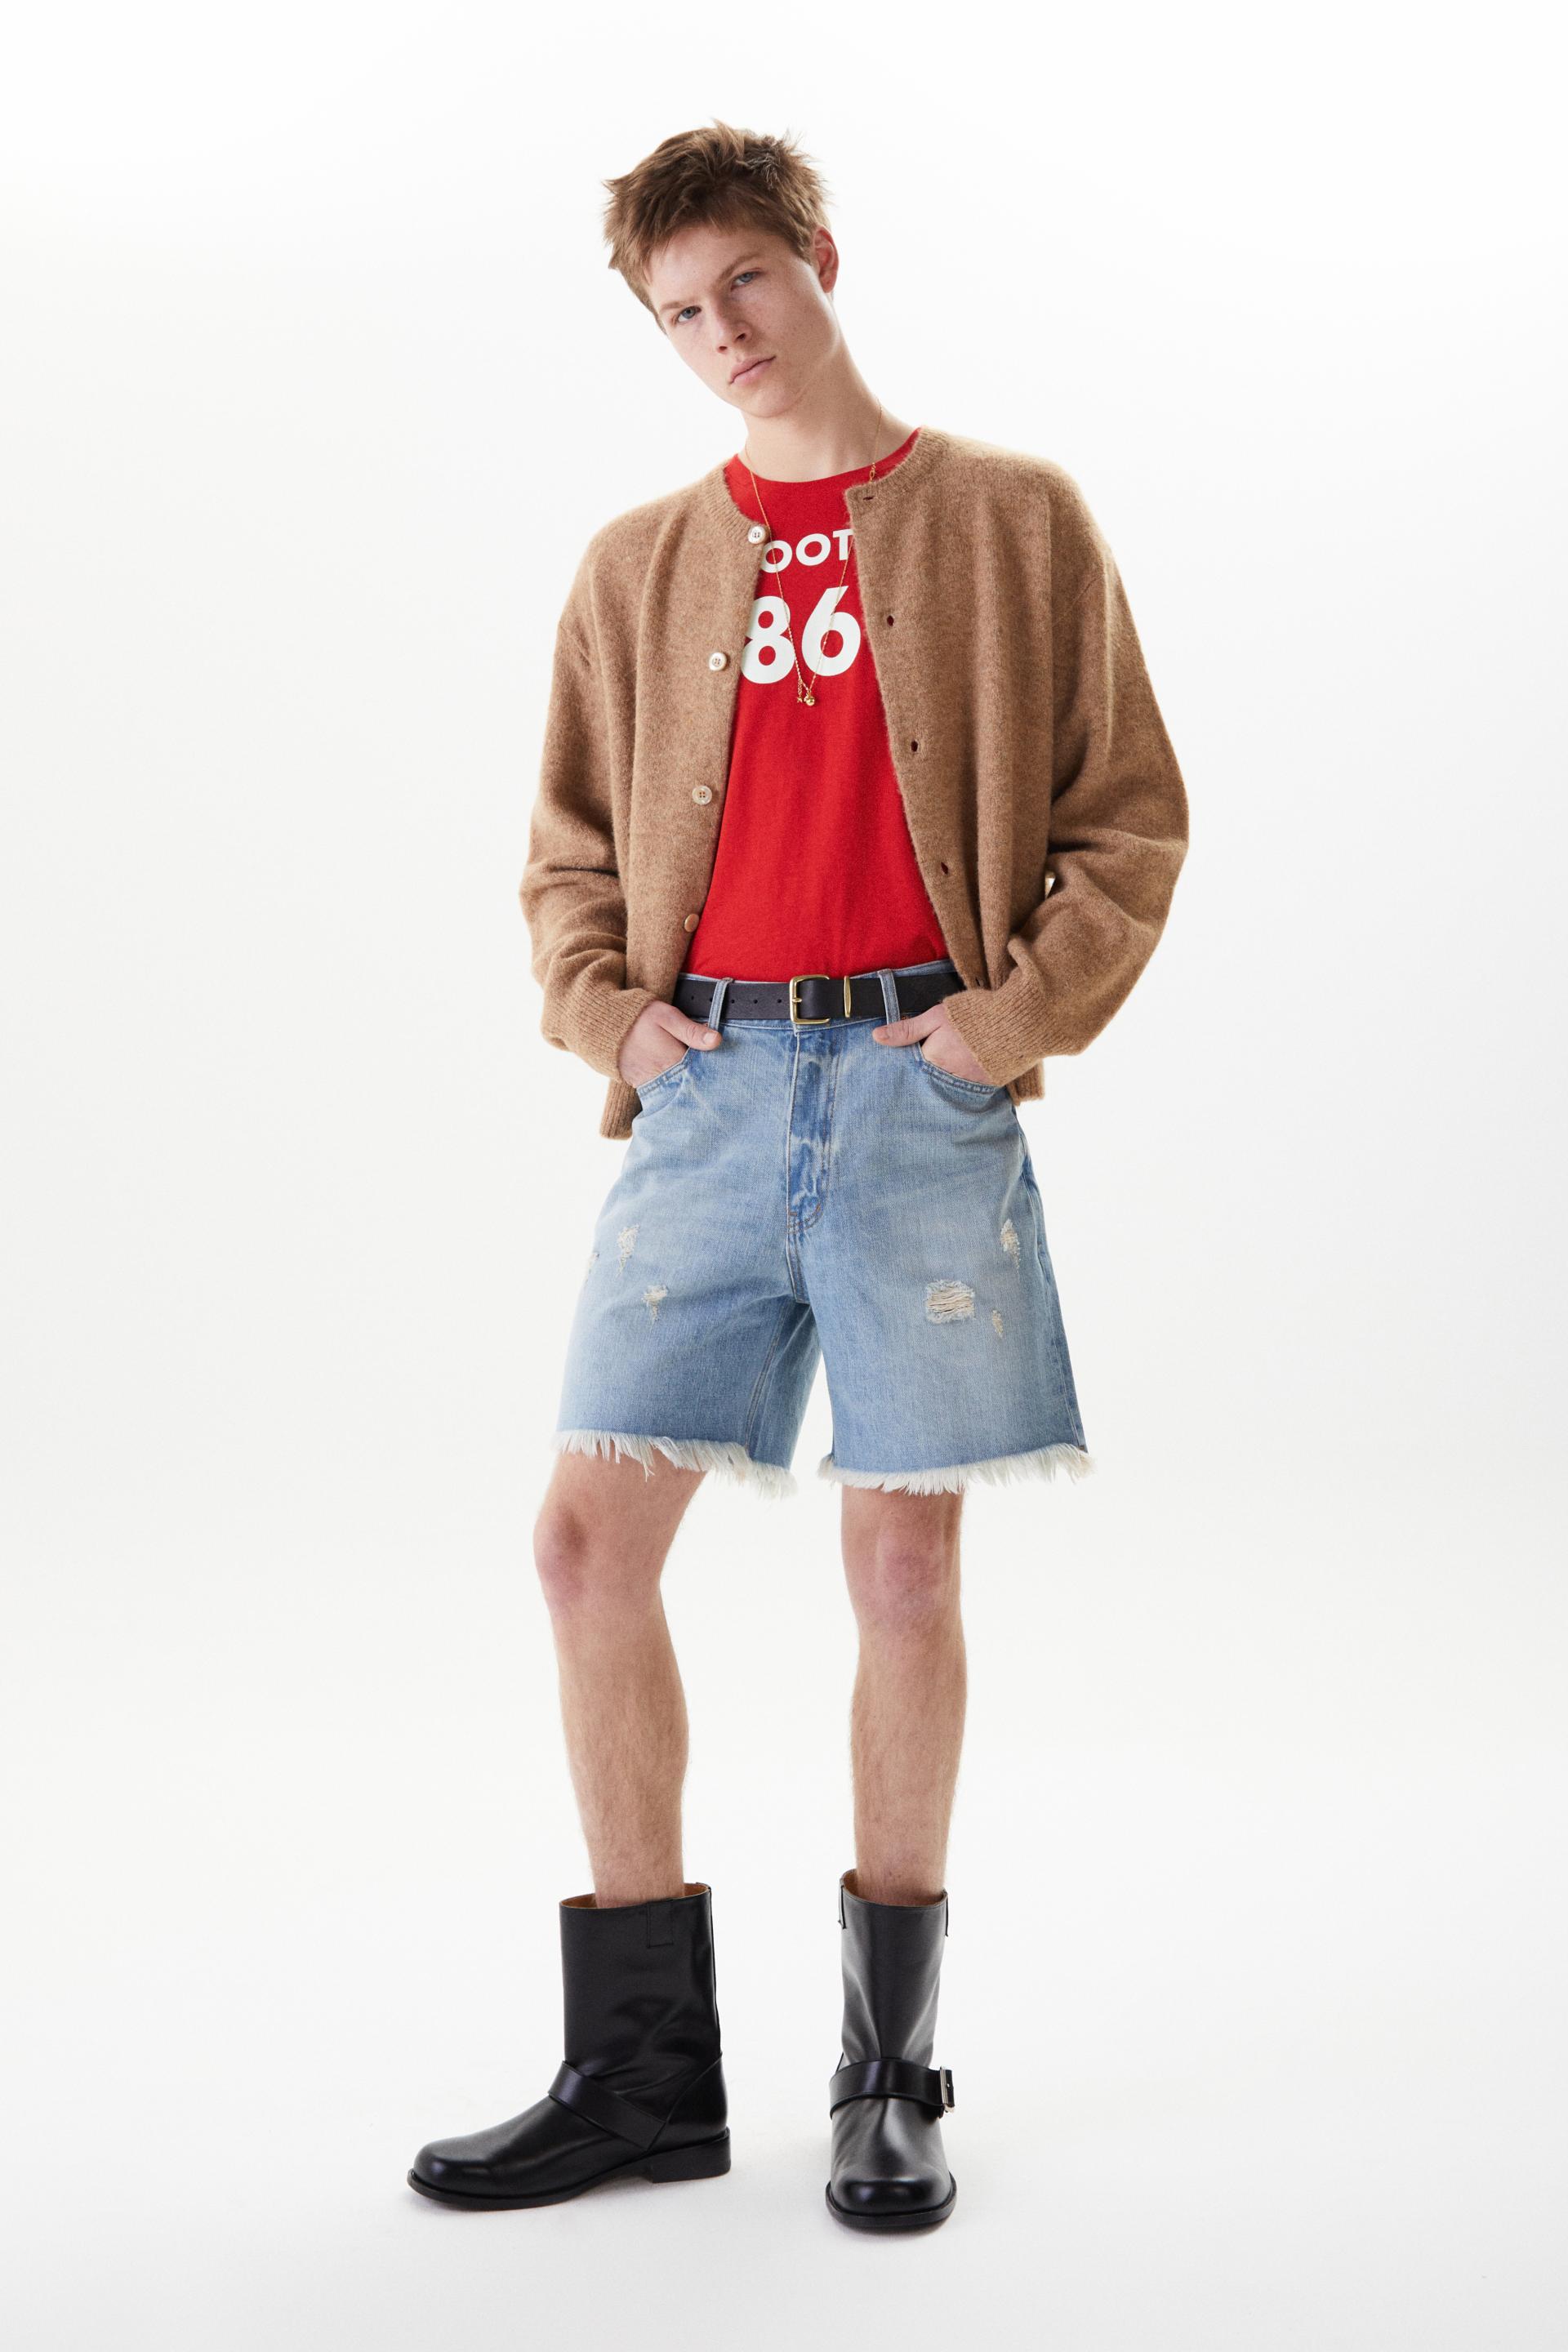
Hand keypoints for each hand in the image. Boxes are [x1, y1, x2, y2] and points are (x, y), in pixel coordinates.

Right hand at [618, 1000, 719, 1087]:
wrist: (605, 1027)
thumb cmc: (638, 1018)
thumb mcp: (667, 1017)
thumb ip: (692, 1031)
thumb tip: (716, 1040)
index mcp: (675, 1062)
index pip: (705, 1070)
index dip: (714, 1064)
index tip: (720, 1058)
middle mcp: (664, 1079)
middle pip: (692, 1082)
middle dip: (702, 1075)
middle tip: (706, 1064)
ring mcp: (652, 1085)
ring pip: (679, 1087)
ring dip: (687, 1080)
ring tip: (690, 1068)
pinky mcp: (643, 1086)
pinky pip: (665, 1090)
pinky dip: (673, 1084)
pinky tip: (676, 1073)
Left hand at [871, 1003, 993, 1085]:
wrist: (1017, 1024)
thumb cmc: (974, 1016)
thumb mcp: (936, 1016)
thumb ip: (907, 1029)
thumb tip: (876, 1037)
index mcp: (932, 1060)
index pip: (913, 1064)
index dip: (915, 1053)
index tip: (921, 1044)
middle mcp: (947, 1078)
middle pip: (929, 1076)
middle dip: (931, 1065)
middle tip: (943, 1049)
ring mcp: (968, 1084)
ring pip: (947, 1082)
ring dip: (948, 1072)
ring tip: (956, 1055)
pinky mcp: (985, 1086)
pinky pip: (967, 1085)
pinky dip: (965, 1076)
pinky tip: (970, 1062)